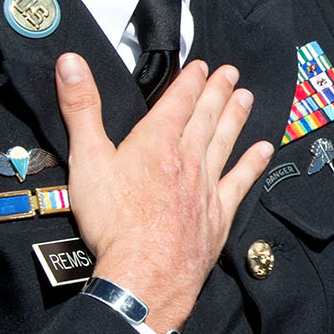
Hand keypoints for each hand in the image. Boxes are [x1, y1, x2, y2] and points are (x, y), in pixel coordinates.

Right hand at [55, 54, 271, 333]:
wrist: (144, 271)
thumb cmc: (112, 221)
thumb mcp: (86, 159)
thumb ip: (80, 108)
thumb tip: (70, 62)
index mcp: (155, 142)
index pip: (177, 102)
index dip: (189, 81)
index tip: (201, 66)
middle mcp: (187, 158)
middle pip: (206, 117)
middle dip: (218, 92)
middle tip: (231, 73)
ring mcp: (206, 186)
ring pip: (226, 142)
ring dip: (236, 118)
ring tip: (246, 98)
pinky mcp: (218, 213)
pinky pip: (240, 181)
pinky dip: (253, 163)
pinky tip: (263, 150)